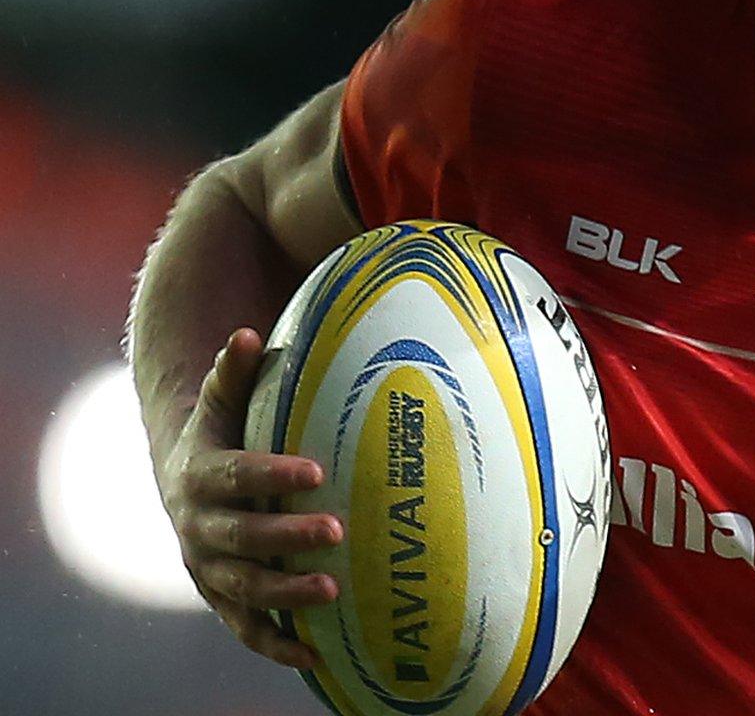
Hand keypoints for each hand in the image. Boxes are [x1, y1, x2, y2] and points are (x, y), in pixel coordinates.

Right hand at [159, 327, 343, 668]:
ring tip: (333, 593)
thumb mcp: (224, 404)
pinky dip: (276, 644)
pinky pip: (245, 628)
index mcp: (200, 475)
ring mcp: (208, 568)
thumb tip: (247, 333)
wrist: (183, 485)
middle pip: (242, 537)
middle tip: (336, 532)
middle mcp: (198, 527)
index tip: (315, 471)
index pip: (236, 475)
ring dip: (285, 595)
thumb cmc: (221, 435)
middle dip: (287, 538)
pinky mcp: (221, 600)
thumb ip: (234, 373)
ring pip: (243, 588)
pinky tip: (318, 654)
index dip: (272, 474)